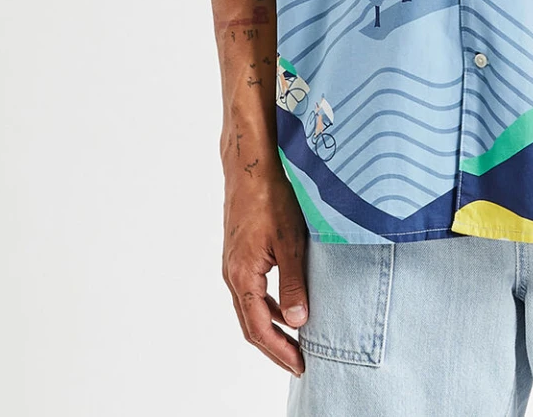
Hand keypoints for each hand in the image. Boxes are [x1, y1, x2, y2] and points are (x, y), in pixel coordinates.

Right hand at [222, 166, 309, 376]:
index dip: (280, 350)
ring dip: (271, 327)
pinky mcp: (239, 254)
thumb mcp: (291, 243)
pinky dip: (269, 306)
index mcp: (242, 277)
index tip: (300, 365)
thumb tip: (298, 322)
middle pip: (251, 324)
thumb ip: (294, 284)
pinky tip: (287, 307)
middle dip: (274, 347)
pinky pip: (252, 291)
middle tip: (298, 362)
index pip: (259, 328)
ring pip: (250, 308)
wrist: (251, 168)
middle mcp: (232, 275)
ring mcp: (233, 265)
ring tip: (295, 342)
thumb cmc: (271, 199)